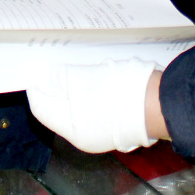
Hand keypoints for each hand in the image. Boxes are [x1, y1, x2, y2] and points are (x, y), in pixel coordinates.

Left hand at [27, 59, 159, 152]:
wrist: (161, 102)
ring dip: (75, 82)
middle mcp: (87, 134)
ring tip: (73, 62)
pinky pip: (97, 99)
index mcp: (73, 131)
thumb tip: (36, 77)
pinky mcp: (120, 116)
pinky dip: (92, 85)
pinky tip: (95, 70)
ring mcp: (105, 127)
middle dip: (55, 82)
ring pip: (80, 101)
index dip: (35, 86)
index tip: (33, 66)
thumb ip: (56, 79)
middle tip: (53, 60)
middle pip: (60, 105)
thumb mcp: (80, 81)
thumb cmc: (117, 94)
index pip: (42, 108)